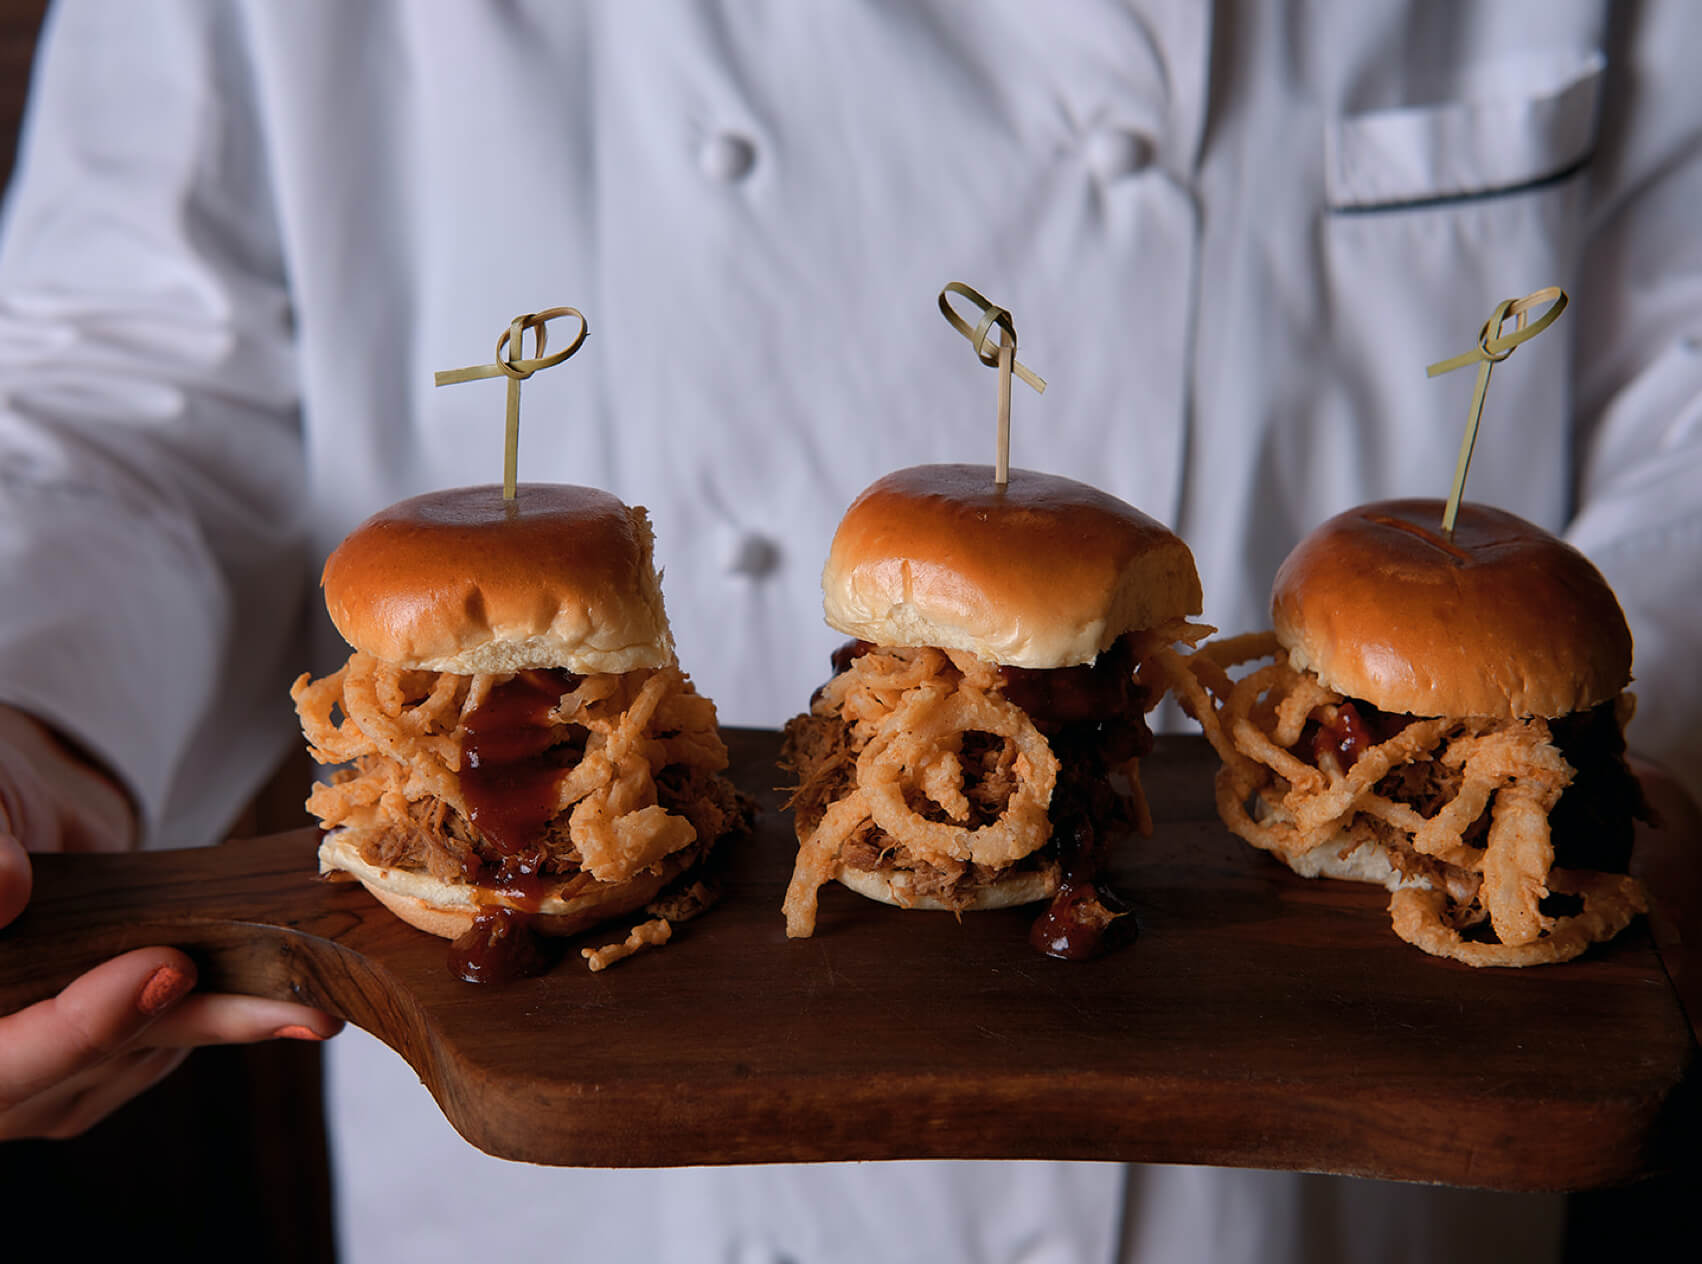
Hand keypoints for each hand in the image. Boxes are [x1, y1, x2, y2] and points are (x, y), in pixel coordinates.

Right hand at [0, 705, 342, 1139]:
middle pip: (73, 1074)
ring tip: (313, 1003)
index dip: (76, 1030)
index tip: (168, 969)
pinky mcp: (96, 1059)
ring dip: (225, 1026)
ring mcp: (37, 1072)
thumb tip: (1, 890)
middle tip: (289, 1007)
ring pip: (135, 1061)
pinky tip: (282, 997)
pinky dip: (223, 1018)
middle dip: (185, 1028)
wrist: (25, 817)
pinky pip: (160, 1049)